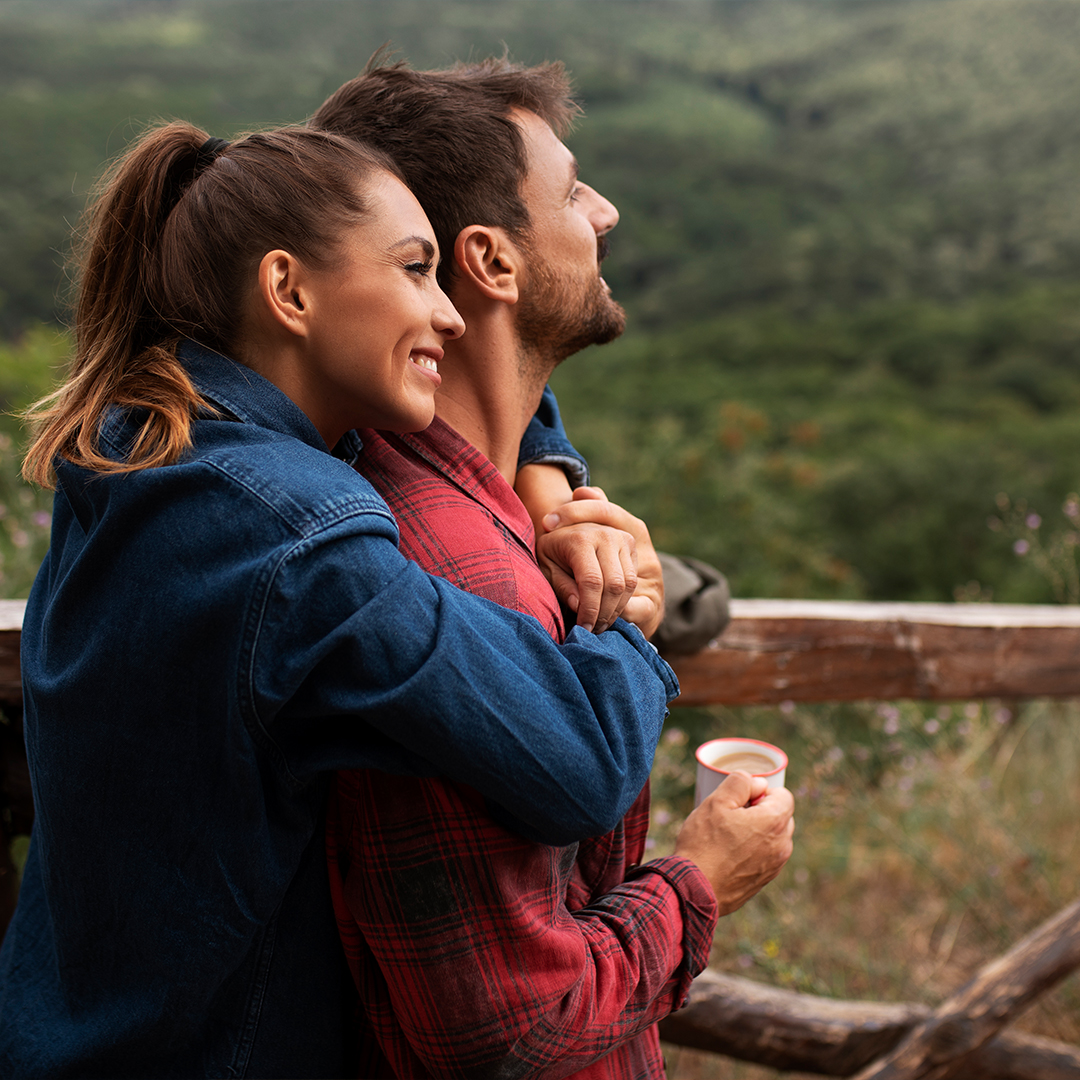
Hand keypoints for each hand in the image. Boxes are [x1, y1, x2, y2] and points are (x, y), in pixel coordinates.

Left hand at [539, 488, 664, 636]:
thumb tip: (579, 607)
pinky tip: (608, 610)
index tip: (583, 628)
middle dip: (604, 613)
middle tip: (592, 630)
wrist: (566, 529)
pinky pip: (633, 580)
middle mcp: (605, 535)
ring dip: (615, 610)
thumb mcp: (547, 570)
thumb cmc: (552, 554)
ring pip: (627, 584)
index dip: (590, 610)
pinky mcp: (630, 544)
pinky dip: (623, 600)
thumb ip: (562, 587)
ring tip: (600, 623)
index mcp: (580, 539)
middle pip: (614, 585)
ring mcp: (621, 538)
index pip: (592, 582)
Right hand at [674, 772, 794, 915]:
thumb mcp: (716, 801)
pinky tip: (729, 854)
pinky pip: (765, 856)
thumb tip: (759, 783)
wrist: (695, 889)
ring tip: (728, 836)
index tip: (740, 800)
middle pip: (780, 816)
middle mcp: (782, 845)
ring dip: (757, 831)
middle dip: (760, 811)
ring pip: (773, 837)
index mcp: (774, 822)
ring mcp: (775, 866)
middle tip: (732, 816)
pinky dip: (753, 850)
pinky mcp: (764, 880)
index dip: (761, 791)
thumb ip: (741, 782)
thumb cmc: (704, 843)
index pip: (784, 795)